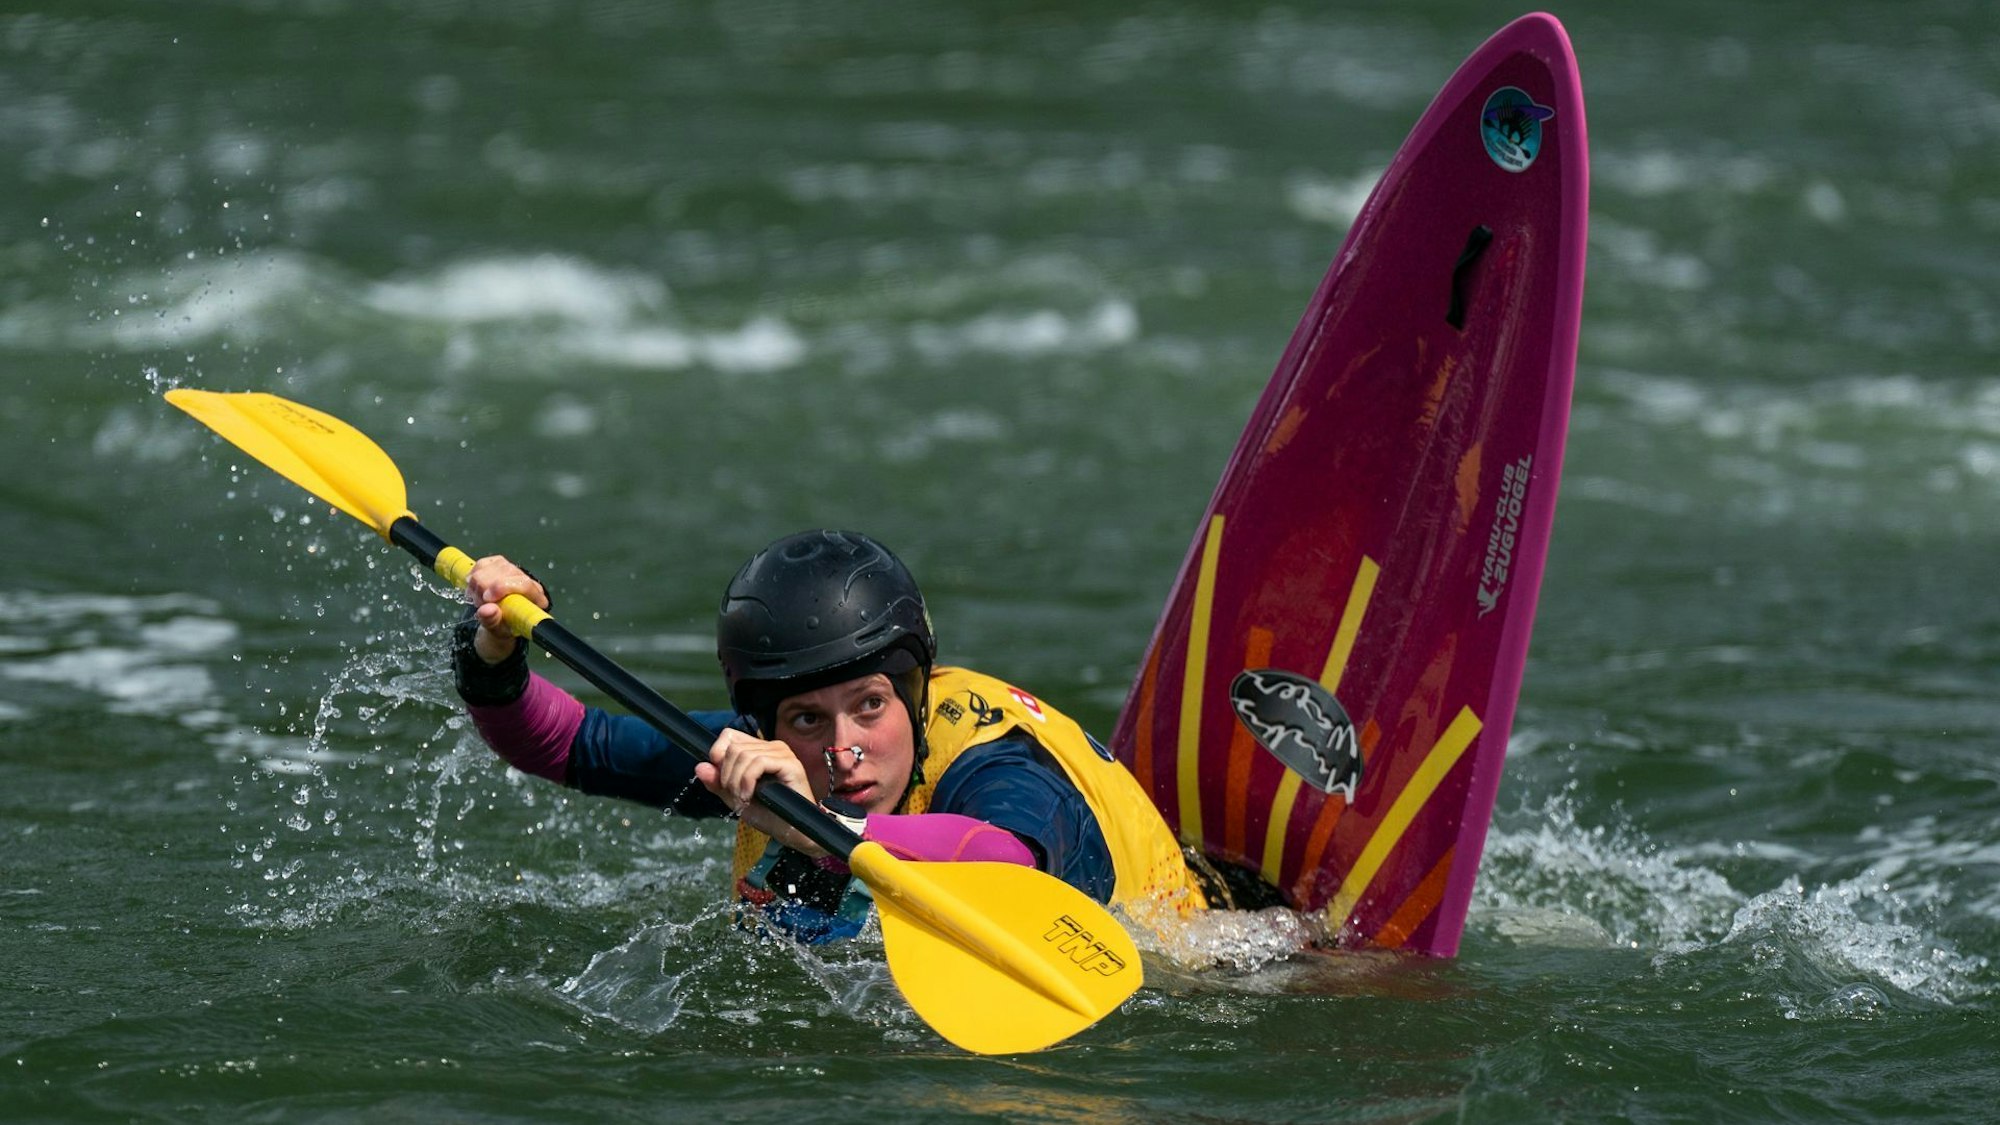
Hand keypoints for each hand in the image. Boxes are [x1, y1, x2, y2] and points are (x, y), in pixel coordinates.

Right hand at [464, 555, 549, 663]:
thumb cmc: (503, 625)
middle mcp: (527, 581)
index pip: (524, 584)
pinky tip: (476, 589)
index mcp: (536, 599)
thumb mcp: (498, 630)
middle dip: (484, 589)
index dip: (503, 587)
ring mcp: (513, 569)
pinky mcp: (499, 562)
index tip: (487, 598)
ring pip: (488, 568)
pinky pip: (481, 564)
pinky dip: (474, 577)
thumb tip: (486, 610)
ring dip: (477, 585)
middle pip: (503, 573)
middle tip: (481, 604)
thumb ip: (493, 621)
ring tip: (480, 599)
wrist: (499, 619)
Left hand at [695, 728, 824, 855]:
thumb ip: (718, 784)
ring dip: (736, 781)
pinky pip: (758, 762)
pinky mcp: (790, 763)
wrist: (793, 831)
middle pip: (733, 748)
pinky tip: (750, 795)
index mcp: (759, 749)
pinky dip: (747, 781)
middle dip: (726, 775)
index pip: (729, 735)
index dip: (717, 753)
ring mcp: (782, 753)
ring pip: (743, 755)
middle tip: (735, 796)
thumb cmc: (770, 815)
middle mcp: (772, 746)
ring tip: (743, 798)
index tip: (720, 779)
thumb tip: (699, 767)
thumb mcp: (736, 799)